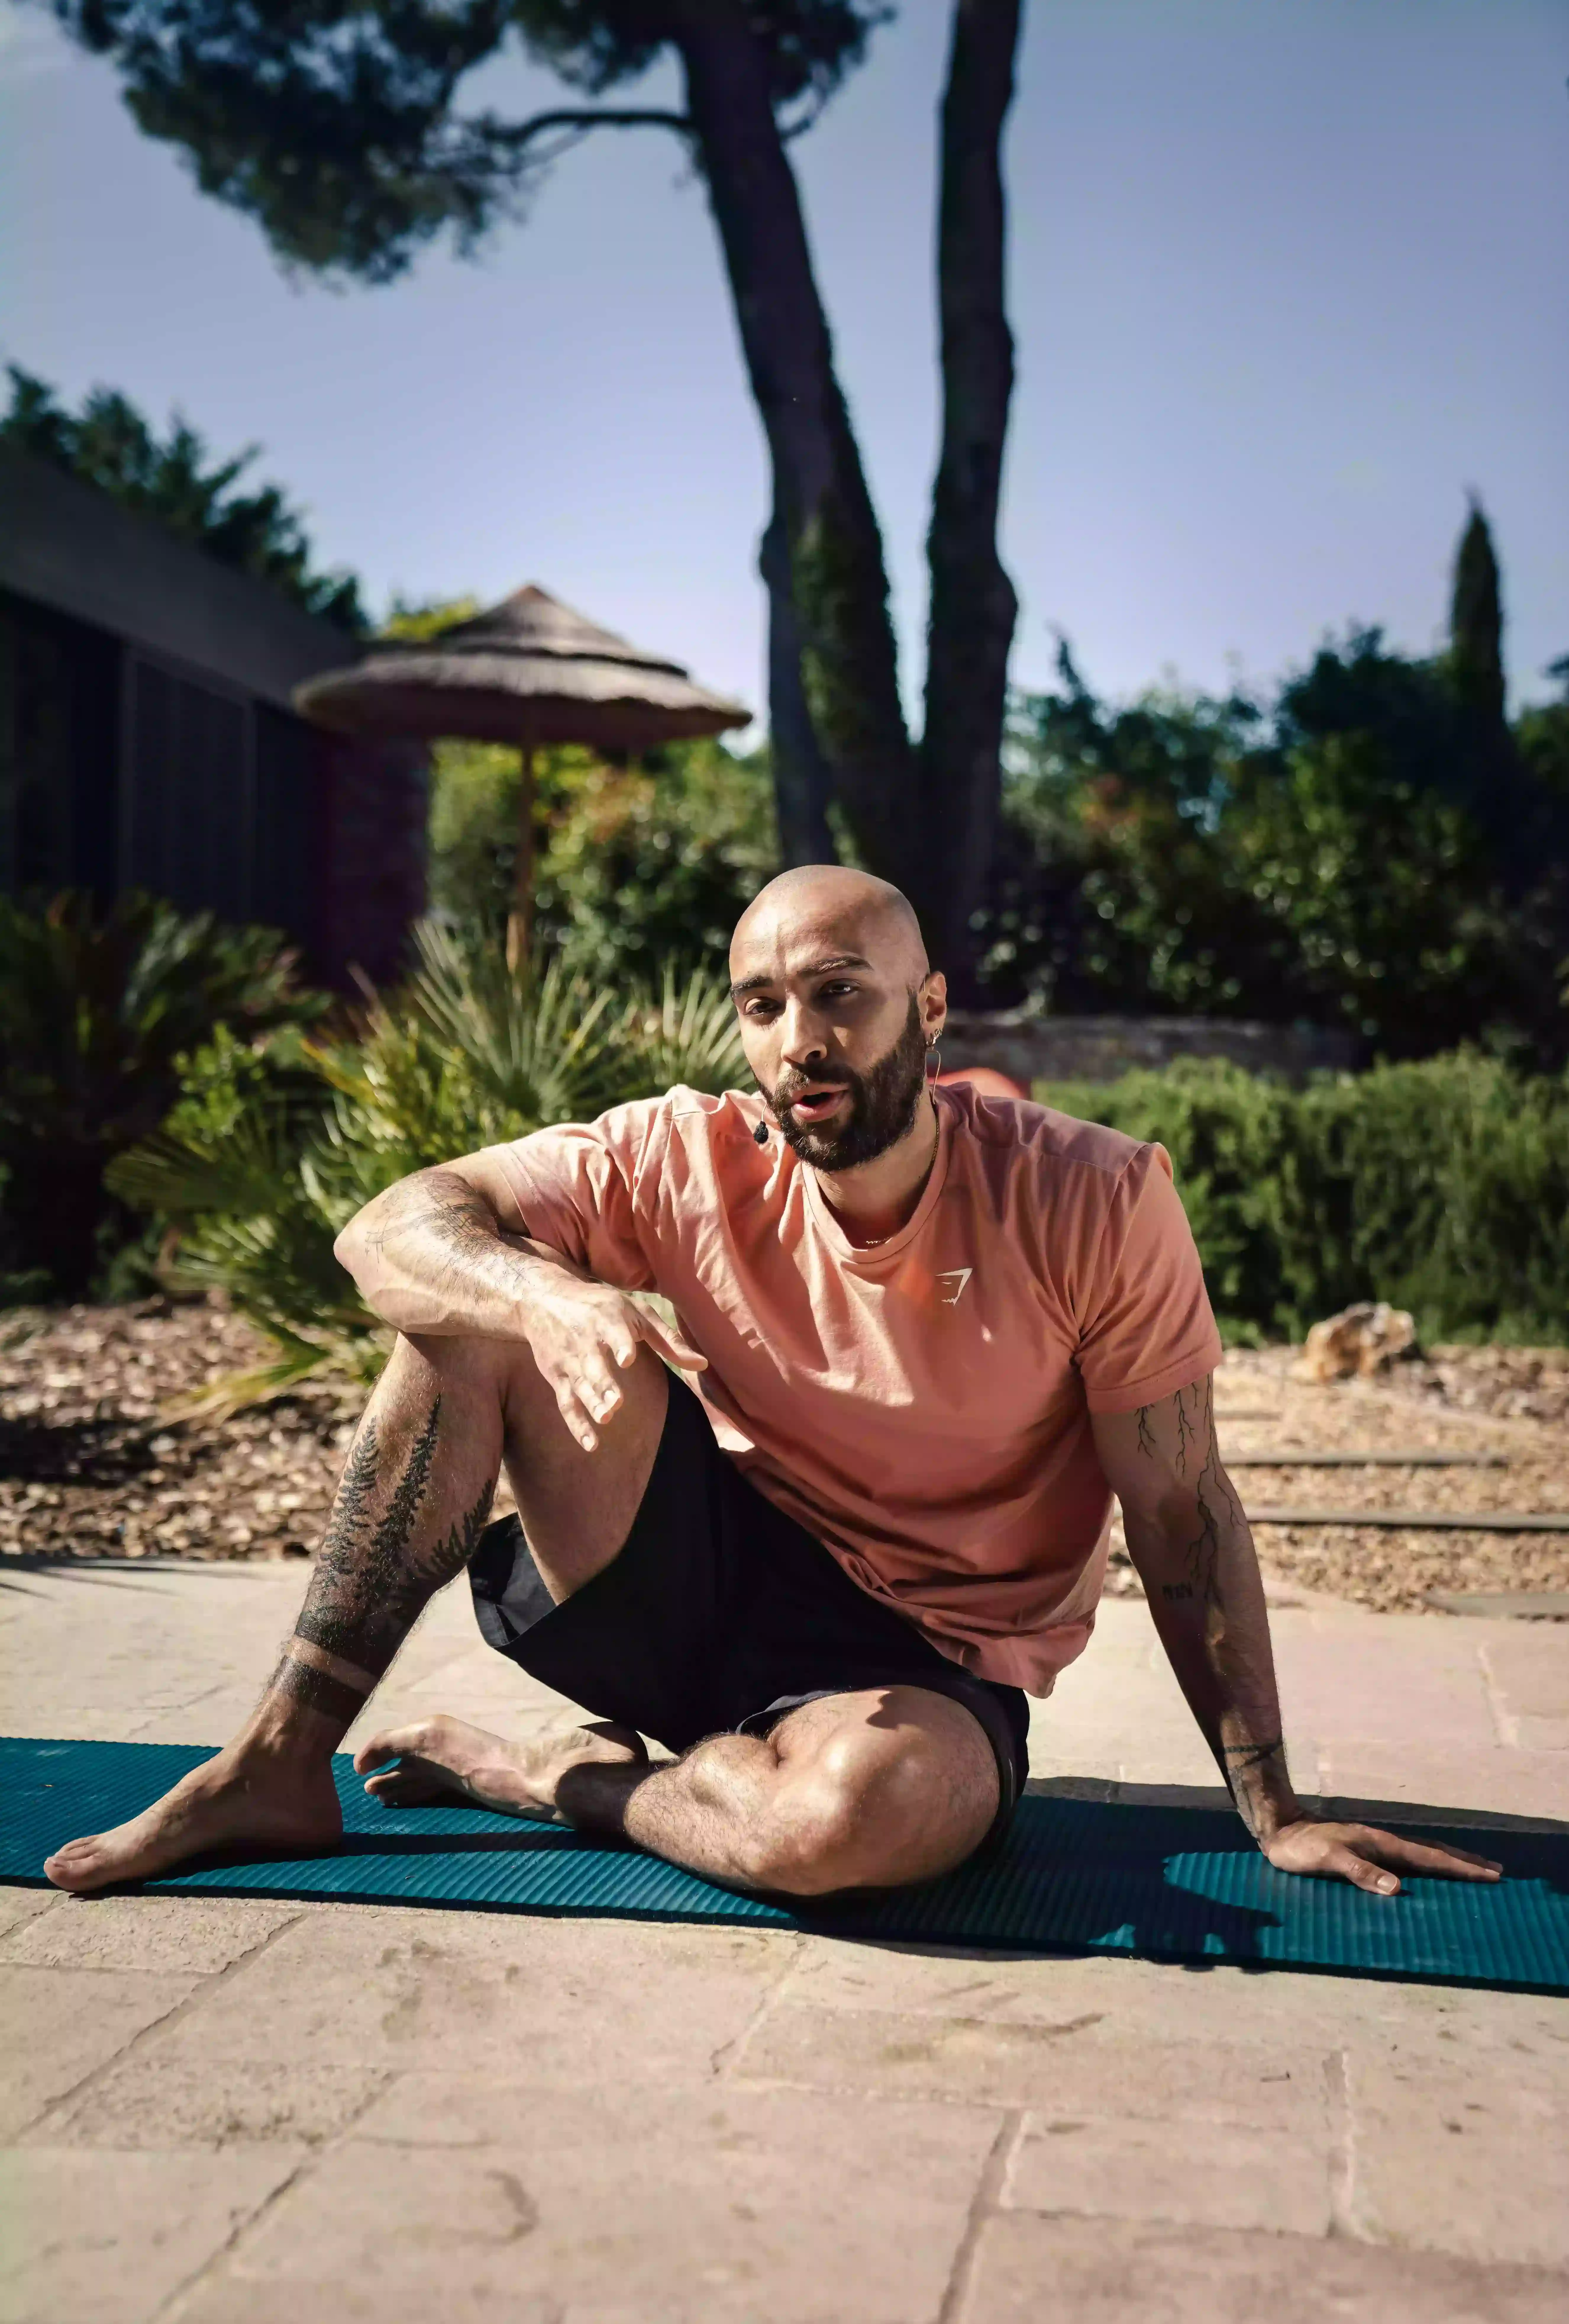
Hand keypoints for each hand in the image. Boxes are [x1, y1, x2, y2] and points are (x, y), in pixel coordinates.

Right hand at [523, 1271, 701, 1451]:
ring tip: (606, 1419)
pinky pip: (565, 1404)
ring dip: (591, 1404)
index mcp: (607, 1318)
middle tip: (616, 1402)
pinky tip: (591, 1444)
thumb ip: (668, 1340)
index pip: (612, 1331)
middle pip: (593, 1364)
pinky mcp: (556, 1377)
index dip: (619, 1344)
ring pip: (579, 1385)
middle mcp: (584, 1339)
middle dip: (602, 1382)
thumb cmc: (600, 1306)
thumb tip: (702, 1364)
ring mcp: (568, 1360)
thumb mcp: (636, 1313)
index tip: (626, 1358)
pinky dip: (576, 1425)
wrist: (543, 1300)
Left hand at [1262, 1817, 1500, 1895]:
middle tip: (1496, 1871)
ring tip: (1473, 1869)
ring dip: (1450, 1861)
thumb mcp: (1329, 1859)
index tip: (1489, 1874)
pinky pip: (1408, 1859)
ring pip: (1423, 1853)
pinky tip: (1429, 1872)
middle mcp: (1385, 1842)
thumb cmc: (1301, 1848)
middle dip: (1465, 1862)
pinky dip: (1428, 1864)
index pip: (1430, 1857)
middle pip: (1434, 1852)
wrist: (1281, 1829)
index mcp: (1382, 1844)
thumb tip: (1397, 1889)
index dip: (1460, 1867)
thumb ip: (1360, 1873)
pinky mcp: (1368, 1851)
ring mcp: (1377, 1845)